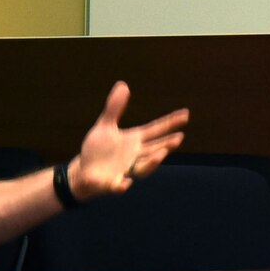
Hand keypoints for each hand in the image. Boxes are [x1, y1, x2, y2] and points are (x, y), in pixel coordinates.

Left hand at [68, 81, 189, 200]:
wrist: (83, 172)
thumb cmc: (98, 150)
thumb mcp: (104, 126)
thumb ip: (114, 108)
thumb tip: (123, 85)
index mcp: (134, 140)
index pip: (156, 130)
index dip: (170, 122)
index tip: (186, 114)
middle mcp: (135, 155)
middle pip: (155, 149)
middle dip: (166, 144)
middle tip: (179, 138)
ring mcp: (125, 170)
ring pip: (143, 168)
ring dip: (152, 162)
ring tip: (161, 154)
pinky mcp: (111, 183)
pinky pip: (118, 186)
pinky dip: (122, 185)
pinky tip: (125, 183)